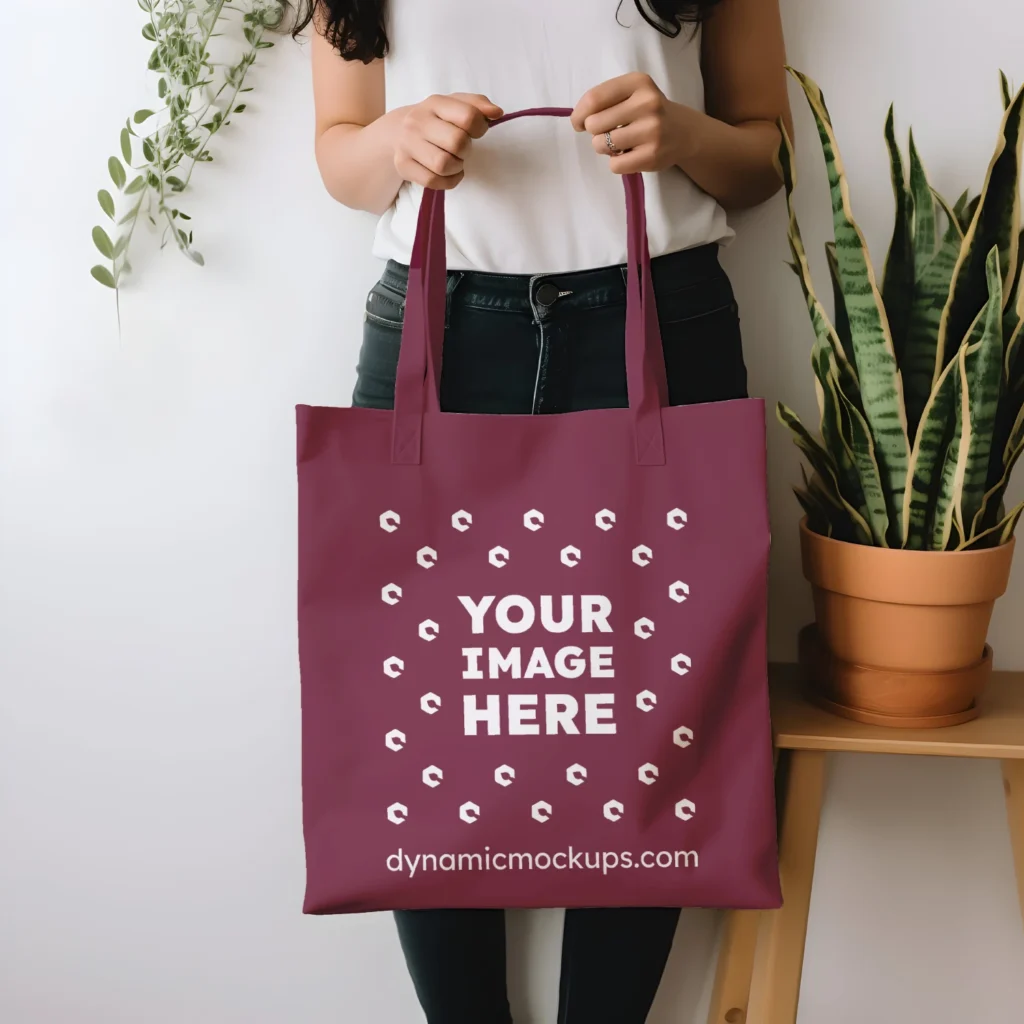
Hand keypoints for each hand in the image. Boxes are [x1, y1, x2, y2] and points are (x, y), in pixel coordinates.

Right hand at [393, 93, 503, 189]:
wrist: (397, 133)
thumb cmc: (436, 121)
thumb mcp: (455, 106)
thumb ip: (478, 105)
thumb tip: (497, 113)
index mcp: (434, 103)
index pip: (468, 116)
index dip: (480, 128)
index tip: (476, 131)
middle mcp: (417, 121)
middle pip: (457, 142)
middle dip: (466, 150)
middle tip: (461, 149)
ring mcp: (407, 144)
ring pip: (444, 165)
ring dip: (457, 167)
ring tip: (454, 161)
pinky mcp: (403, 165)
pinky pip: (433, 181)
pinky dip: (448, 181)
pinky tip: (448, 174)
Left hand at [571, 73, 693, 173]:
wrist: (684, 132)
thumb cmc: (648, 112)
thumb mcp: (632, 93)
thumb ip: (605, 100)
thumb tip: (578, 120)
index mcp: (638, 83)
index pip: (594, 98)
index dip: (579, 114)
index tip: (578, 122)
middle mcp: (647, 103)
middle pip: (594, 124)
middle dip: (594, 131)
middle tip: (608, 131)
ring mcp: (651, 131)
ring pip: (601, 145)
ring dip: (603, 148)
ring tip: (619, 143)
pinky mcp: (652, 156)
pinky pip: (614, 165)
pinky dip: (616, 163)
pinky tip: (629, 155)